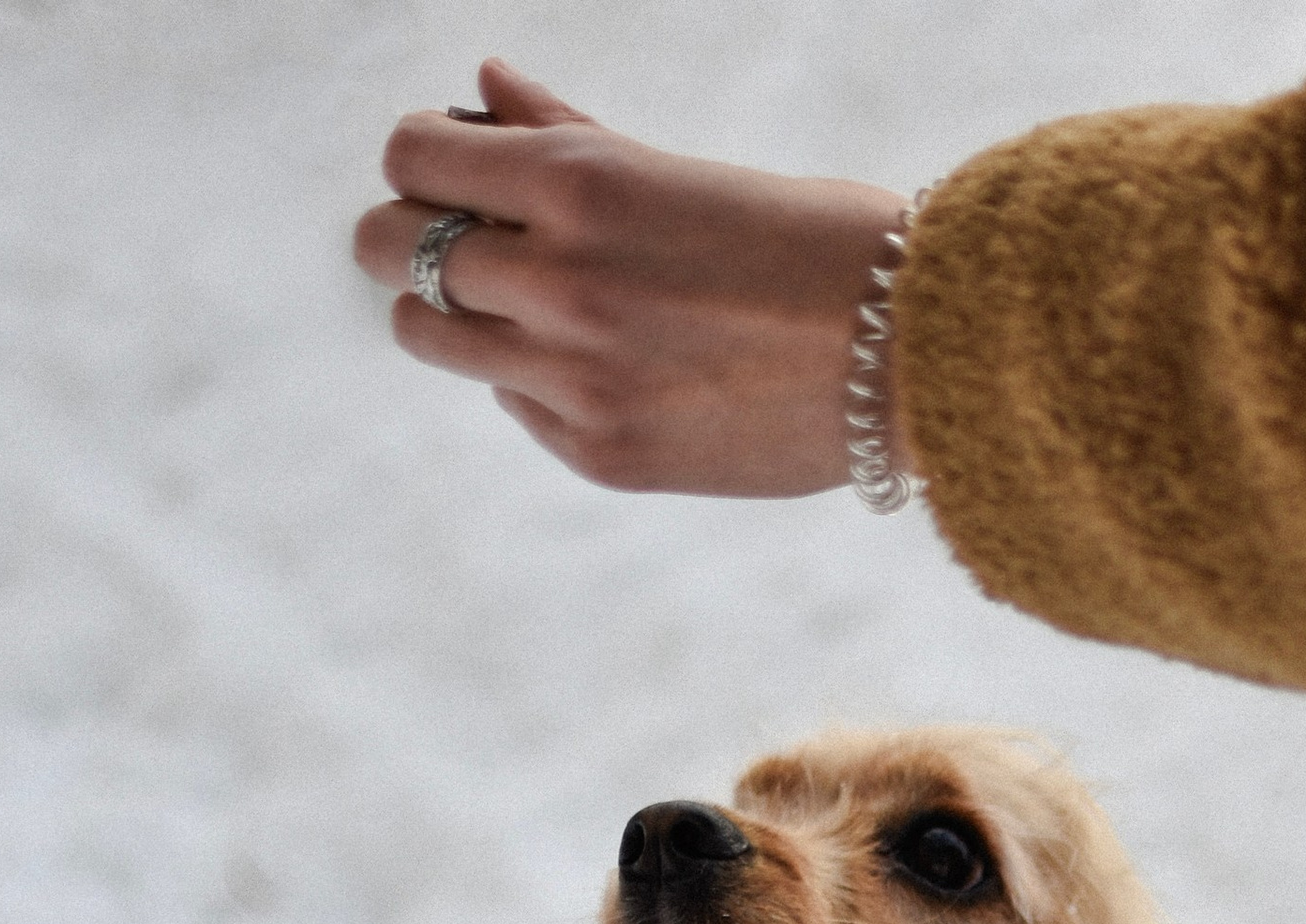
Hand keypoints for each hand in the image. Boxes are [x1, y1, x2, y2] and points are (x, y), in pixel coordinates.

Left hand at [353, 58, 911, 498]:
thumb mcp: (677, 169)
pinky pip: (515, 403)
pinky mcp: (603, 454)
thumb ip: (566, 134)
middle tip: (457, 241)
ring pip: (429, 336)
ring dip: (453, 312)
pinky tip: (606, 364)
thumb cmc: (809, 243)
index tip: (450, 172)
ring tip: (515, 306)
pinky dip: (534, 378)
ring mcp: (575, 379)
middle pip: (395, 250)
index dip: (421, 159)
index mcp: (578, 185)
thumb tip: (482, 87)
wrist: (911, 361)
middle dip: (411, 235)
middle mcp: (559, 282)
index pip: (412, 156)